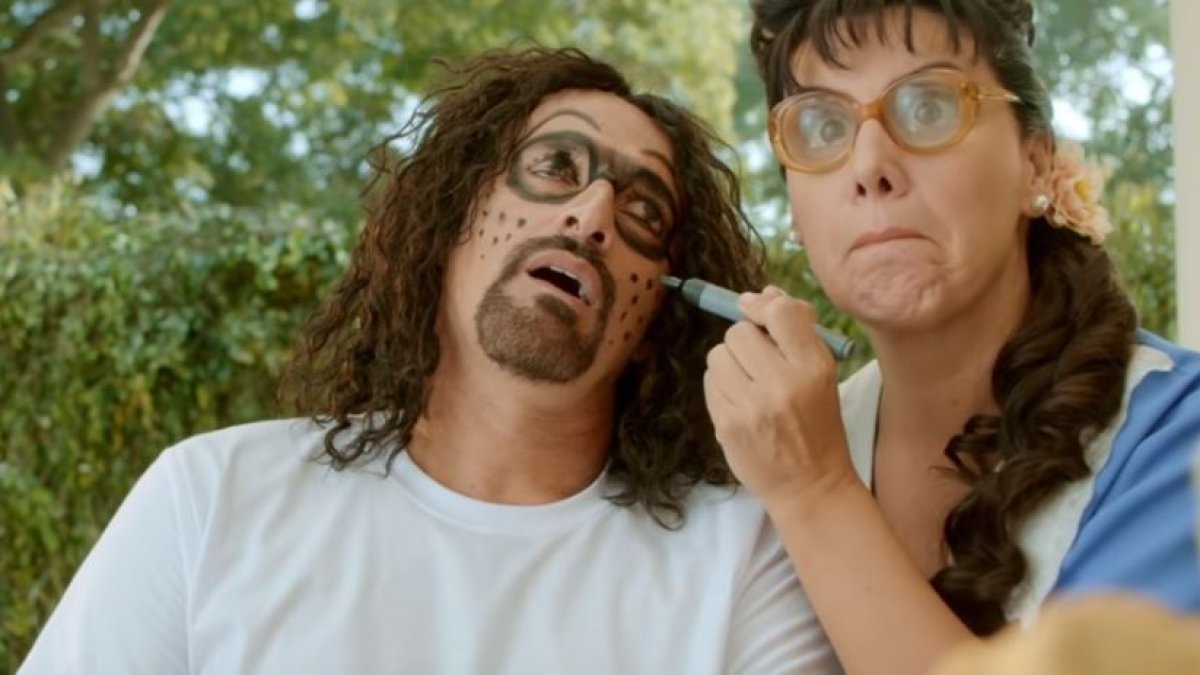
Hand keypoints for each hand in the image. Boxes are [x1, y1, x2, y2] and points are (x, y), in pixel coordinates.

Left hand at [703, 286, 857, 509]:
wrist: (811, 485)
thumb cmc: (818, 424)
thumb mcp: (822, 374)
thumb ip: (795, 332)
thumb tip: (762, 293)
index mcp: (813, 366)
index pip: (780, 312)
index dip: (761, 304)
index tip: (753, 307)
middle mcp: (782, 382)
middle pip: (738, 332)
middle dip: (744, 340)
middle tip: (758, 361)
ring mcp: (751, 405)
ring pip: (718, 355)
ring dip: (729, 363)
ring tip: (748, 383)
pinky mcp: (728, 424)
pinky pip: (709, 382)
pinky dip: (720, 386)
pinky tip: (740, 402)